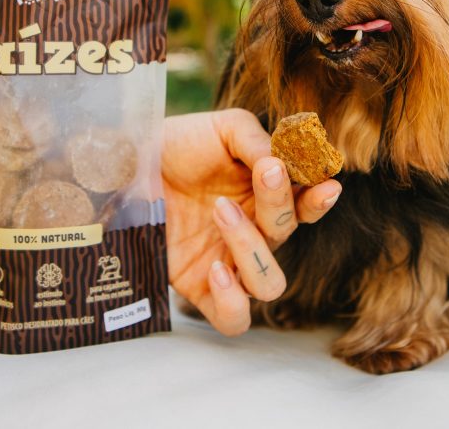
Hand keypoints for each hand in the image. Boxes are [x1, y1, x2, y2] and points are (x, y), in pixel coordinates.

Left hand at [163, 108, 341, 335]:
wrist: (123, 166)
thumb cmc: (176, 144)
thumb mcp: (223, 128)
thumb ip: (259, 141)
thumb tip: (283, 164)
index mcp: (265, 195)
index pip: (306, 206)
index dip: (320, 200)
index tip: (325, 185)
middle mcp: (252, 231)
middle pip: (287, 234)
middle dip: (278, 203)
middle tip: (261, 173)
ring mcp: (228, 261)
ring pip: (270, 284)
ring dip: (253, 247)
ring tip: (221, 211)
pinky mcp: (199, 288)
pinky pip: (233, 319)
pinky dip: (233, 300)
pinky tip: (216, 269)